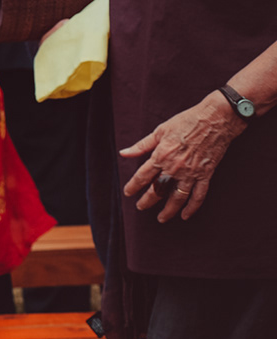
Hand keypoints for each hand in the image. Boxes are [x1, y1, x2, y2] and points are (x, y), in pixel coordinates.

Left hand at [122, 92, 244, 221]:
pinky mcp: (206, 174)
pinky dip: (192, 207)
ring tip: (161, 218)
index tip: (128, 193)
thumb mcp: (159, 131)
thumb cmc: (185, 122)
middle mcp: (175, 167)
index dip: (134, 186)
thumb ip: (141, 145)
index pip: (143, 176)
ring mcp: (191, 173)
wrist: (214, 120)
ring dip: (169, 210)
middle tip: (140, 207)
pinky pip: (199, 195)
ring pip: (178, 198)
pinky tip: (186, 215)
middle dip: (148, 201)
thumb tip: (123, 153)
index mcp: (161, 155)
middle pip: (158, 190)